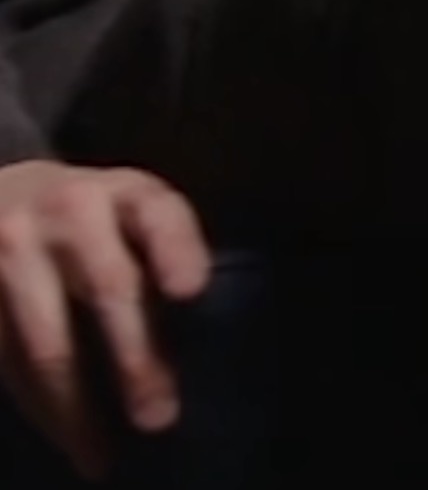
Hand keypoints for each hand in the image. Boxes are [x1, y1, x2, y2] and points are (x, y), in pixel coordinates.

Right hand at [0, 161, 209, 480]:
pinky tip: (63, 434)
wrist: (7, 195)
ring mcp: (16, 249)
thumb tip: (193, 341)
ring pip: (49, 343)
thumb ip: (160, 256)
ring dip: (78, 407)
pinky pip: (9, 362)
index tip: (191, 290)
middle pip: (109, 286)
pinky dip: (40, 408)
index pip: (158, 213)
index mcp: (124, 191)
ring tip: (102, 453)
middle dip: (136, 356)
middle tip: (159, 416)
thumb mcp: (130, 214)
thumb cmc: (92, 219)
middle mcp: (70, 210)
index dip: (175, 248)